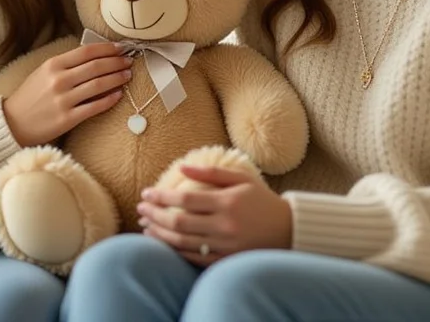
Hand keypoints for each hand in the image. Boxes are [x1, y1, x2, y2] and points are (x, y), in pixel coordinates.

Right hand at [2, 41, 131, 146]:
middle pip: (96, 67)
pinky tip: (119, 94)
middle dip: (117, 62)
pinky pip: (94, 107)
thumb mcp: (43, 72)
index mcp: (52, 65)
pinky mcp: (67, 119)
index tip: (121, 47)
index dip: (108, 48)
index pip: (87, 52)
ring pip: (98, 85)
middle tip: (129, 61)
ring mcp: (63, 100)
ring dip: (117, 78)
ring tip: (127, 75)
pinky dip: (109, 99)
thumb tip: (95, 56)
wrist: (13, 123)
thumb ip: (66, 64)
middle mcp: (59, 80)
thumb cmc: (31, 96)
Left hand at [136, 165, 291, 265]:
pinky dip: (175, 251)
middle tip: (140, 209)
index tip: (146, 194)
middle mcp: (225, 225)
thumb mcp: (241, 179)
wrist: (288, 230)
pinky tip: (163, 242)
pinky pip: (194, 257)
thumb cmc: (261, 200)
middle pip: (179, 222)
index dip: (161, 197)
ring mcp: (225, 246)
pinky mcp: (226, 260)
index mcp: (228, 202)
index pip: (185, 200)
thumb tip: (182, 169)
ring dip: (160, 234)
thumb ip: (211, 174)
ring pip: (183, 242)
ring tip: (146, 226)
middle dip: (155, 215)